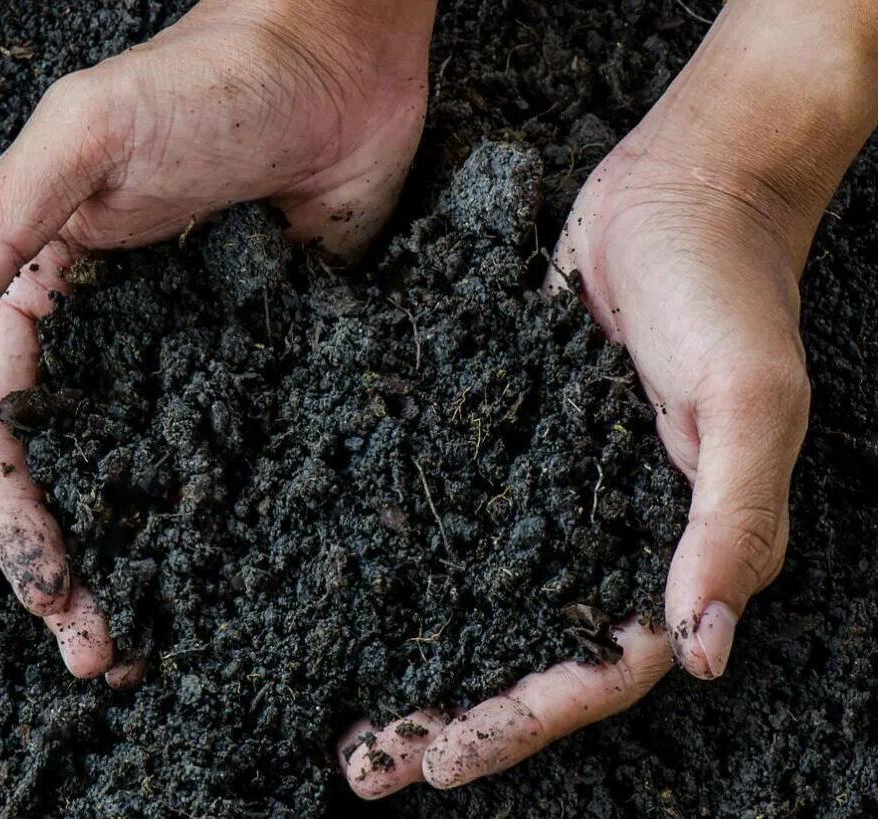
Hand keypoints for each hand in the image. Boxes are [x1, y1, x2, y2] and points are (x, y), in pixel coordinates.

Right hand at [0, 0, 434, 678]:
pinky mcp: (268, 356)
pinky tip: (240, 574)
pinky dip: (232, 516)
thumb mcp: (85, 137)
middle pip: (80, 472)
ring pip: (156, 477)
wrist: (341, 57)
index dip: (19, 517)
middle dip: (76, 567)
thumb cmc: (207, 78)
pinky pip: (242, 447)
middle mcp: (117, 336)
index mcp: (49, 293)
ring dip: (150, 562)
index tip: (48, 593)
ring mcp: (194, 353)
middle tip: (98, 657)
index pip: (11, 427)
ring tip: (157, 648)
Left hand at [343, 0, 876, 797]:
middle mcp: (611, 539)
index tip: (441, 759)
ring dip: (422, 660)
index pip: (600, 671)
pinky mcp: (510, 444)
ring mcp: (555, 494)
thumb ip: (733, 521)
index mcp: (678, 551)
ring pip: (485, 604)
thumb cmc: (727, 286)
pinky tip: (354, 591)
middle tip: (366, 767)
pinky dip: (414, 569)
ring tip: (346, 710)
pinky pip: (460, 523)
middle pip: (529, 657)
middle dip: (456, 719)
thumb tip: (704, 649)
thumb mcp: (751, 400)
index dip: (525, 722)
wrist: (677, 186)